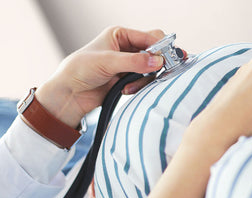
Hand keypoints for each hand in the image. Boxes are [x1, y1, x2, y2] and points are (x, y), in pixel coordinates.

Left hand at [35, 27, 166, 127]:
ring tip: (130, 86)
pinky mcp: (130, 79)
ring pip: (152, 68)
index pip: (150, 37)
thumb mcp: (107, 62)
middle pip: (155, 51)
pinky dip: (140, 86)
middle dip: (158, 62)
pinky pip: (146, 81)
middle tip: (163, 70)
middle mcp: (127, 48)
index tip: (167, 60)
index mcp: (120, 35)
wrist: (70, 94)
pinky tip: (126, 90)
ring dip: (145, 78)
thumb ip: (134, 61)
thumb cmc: (80, 70)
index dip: (160, 47)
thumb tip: (158, 61)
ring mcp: (130, 64)